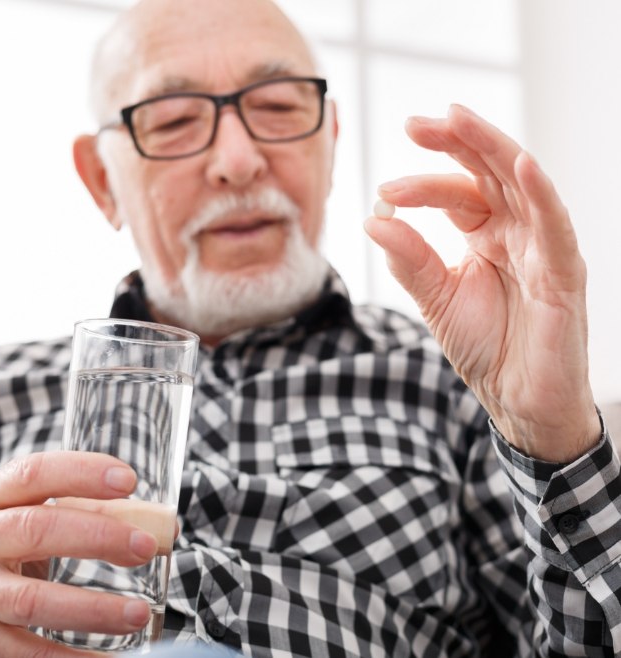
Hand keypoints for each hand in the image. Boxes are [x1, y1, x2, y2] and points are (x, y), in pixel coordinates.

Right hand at [0, 452, 159, 656]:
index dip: (82, 473)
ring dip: (91, 609)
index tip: (129, 481)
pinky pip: (25, 653)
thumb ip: (85, 510)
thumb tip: (163, 526)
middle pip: (36, 530)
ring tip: (137, 613)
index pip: (35, 474)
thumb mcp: (24, 511)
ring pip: (31, 601)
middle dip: (98, 536)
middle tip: (146, 547)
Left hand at [365, 104, 599, 461]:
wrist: (517, 401)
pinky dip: (540, 195)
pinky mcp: (564, 274)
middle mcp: (517, 233)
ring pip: (522, 185)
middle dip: (456, 143)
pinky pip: (555, 227)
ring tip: (457, 120)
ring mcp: (543, 249)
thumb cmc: (486, 349)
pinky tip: (518, 165)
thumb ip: (411, 261)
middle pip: (489, 173)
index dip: (422, 186)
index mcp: (487, 236)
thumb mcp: (437, 300)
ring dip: (491, 149)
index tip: (384, 192)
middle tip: (415, 123)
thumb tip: (374, 219)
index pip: (457, 194)